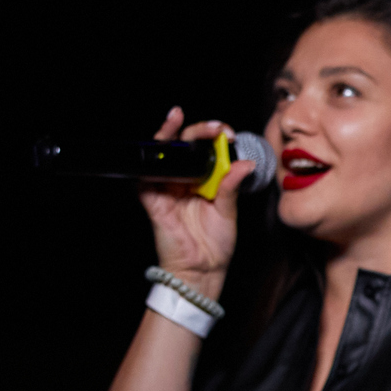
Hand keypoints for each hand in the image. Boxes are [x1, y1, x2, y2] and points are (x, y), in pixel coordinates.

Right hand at [140, 106, 256, 301]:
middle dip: (198, 130)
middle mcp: (183, 181)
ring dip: (170, 134)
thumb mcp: (228, 210)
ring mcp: (166, 188)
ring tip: (181, 121)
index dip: (213, 136)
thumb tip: (244, 164)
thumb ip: (231, 185)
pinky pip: (146, 176)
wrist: (202, 270)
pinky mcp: (152, 200)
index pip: (204, 149)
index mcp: (202, 180)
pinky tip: (164, 147)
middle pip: (183, 145)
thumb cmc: (215, 244)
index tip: (227, 132)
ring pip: (163, 153)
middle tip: (216, 129)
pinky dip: (153, 160)